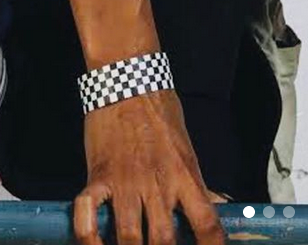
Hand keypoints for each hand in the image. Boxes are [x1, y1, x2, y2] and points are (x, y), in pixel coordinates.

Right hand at [74, 87, 226, 244]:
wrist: (128, 78)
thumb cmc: (159, 110)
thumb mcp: (185, 146)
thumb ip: (196, 182)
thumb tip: (218, 204)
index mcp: (185, 174)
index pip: (206, 223)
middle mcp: (158, 183)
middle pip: (164, 241)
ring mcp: (127, 181)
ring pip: (128, 239)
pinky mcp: (99, 176)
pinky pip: (88, 217)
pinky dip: (89, 240)